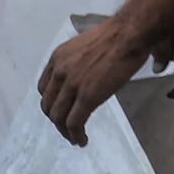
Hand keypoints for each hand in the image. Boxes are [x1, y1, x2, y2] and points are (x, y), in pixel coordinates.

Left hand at [39, 16, 152, 146]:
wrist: (129, 34)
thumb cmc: (117, 34)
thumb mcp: (87, 44)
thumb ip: (81, 60)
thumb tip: (97, 70)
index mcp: (58, 57)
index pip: (44, 87)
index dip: (52, 102)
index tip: (61, 109)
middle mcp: (60, 71)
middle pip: (49, 104)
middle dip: (56, 119)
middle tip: (67, 127)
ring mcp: (72, 85)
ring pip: (58, 117)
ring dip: (65, 131)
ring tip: (74, 138)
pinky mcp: (87, 97)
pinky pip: (74, 122)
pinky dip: (76, 135)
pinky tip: (82, 140)